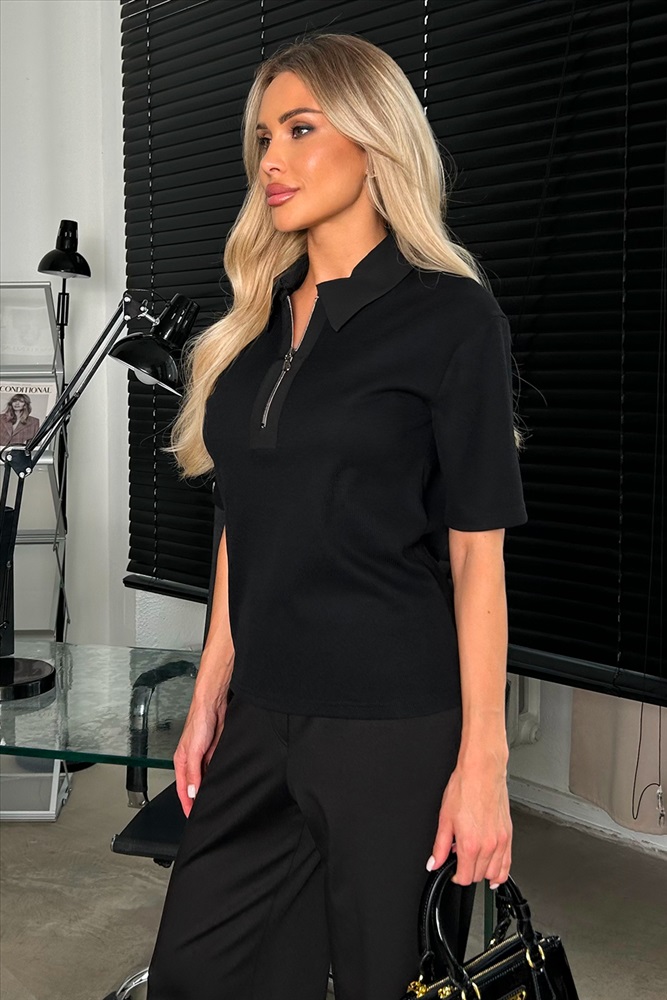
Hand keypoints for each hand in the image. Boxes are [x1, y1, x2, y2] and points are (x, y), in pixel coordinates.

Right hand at [173, 687, 227, 816]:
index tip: (191, 816)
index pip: (183, 789)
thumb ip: (193, 773)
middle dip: (196, 799)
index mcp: (181, 761)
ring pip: (204, 779)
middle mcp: (192, 761)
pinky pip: (214, 770)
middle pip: (193, 786)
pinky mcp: (214, 752)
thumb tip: (192, 792)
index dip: (186, 804)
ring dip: (207, 789)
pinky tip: (221, 783)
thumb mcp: (194, 751)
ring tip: (212, 801)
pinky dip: (216, 778)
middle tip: (203, 813)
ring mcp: (203, 757)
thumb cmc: (199, 721)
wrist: (213, 705)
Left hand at [427, 753, 511, 888]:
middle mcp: (488, 846)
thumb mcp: (445, 818)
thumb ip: (440, 846)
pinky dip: (501, 872)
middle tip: (460, 858)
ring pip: (495, 874)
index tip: (451, 871)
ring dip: (483, 872)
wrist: (482, 773)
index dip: (455, 876)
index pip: (464, 877)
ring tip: (474, 860)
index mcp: (470, 844)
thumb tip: (434, 863)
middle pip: (478, 876)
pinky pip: (508, 863)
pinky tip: (494, 872)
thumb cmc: (464, 789)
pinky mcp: (509, 835)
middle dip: (467, 872)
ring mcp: (501, 842)